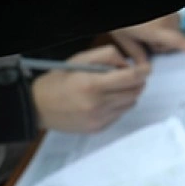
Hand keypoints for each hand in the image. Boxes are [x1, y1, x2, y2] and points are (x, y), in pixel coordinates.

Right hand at [31, 46, 150, 132]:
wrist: (37, 106)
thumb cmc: (59, 79)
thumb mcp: (79, 59)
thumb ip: (107, 56)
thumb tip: (128, 64)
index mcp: (92, 84)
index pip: (130, 78)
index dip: (143, 72)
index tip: (146, 68)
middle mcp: (97, 105)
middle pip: (134, 93)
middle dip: (137, 82)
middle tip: (129, 76)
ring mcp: (98, 119)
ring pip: (130, 105)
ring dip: (128, 94)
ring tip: (114, 88)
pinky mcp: (97, 129)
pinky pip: (119, 115)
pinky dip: (118, 106)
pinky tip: (105, 101)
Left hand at [110, 13, 184, 63]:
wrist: (120, 0)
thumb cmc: (121, 19)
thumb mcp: (124, 38)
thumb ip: (136, 54)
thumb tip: (145, 69)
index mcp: (157, 30)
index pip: (180, 42)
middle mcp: (167, 20)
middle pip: (173, 39)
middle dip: (160, 43)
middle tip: (144, 38)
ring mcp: (170, 11)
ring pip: (173, 29)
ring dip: (163, 32)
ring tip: (146, 27)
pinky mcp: (170, 7)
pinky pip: (171, 19)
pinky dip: (164, 23)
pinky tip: (151, 22)